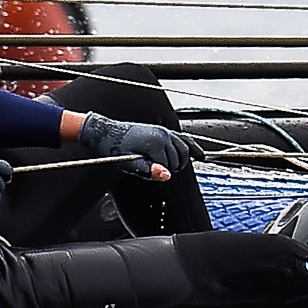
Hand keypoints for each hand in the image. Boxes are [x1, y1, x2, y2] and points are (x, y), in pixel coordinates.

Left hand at [77, 111, 191, 180]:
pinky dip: (193, 147)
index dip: (161, 174)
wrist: (107, 134)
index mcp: (154, 143)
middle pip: (180, 158)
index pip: (169, 166)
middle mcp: (162, 134)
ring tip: (171, 167)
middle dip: (172, 167)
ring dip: (181, 161)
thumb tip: (167, 176)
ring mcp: (164, 131)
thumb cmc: (116, 150)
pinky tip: (200, 156)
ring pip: (185, 150)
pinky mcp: (164, 131)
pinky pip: (184, 139)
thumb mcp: (130, 164)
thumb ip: (150, 170)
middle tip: (158, 172)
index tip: (151, 176)